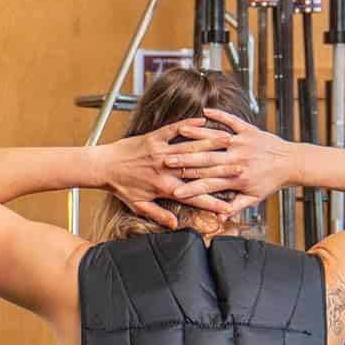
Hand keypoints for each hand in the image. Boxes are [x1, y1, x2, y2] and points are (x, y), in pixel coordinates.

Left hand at [102, 120, 235, 225]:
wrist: (103, 167)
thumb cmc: (121, 187)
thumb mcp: (139, 206)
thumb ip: (159, 215)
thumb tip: (175, 224)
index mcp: (164, 188)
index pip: (194, 196)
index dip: (212, 202)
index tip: (229, 206)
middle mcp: (165, 169)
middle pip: (199, 169)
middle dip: (221, 168)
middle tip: (241, 168)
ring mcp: (160, 152)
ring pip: (190, 147)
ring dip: (211, 143)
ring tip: (230, 141)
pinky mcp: (154, 137)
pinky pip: (175, 129)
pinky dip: (190, 124)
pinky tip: (205, 120)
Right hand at [164, 108, 292, 216]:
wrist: (291, 163)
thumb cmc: (270, 182)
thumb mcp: (253, 199)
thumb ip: (234, 207)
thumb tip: (218, 217)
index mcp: (237, 179)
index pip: (209, 185)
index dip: (191, 189)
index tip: (174, 192)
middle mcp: (238, 160)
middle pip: (207, 161)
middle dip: (186, 161)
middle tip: (167, 161)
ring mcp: (243, 143)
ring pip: (216, 139)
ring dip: (196, 135)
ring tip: (179, 133)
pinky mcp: (249, 130)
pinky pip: (232, 120)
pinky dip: (219, 115)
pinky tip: (204, 112)